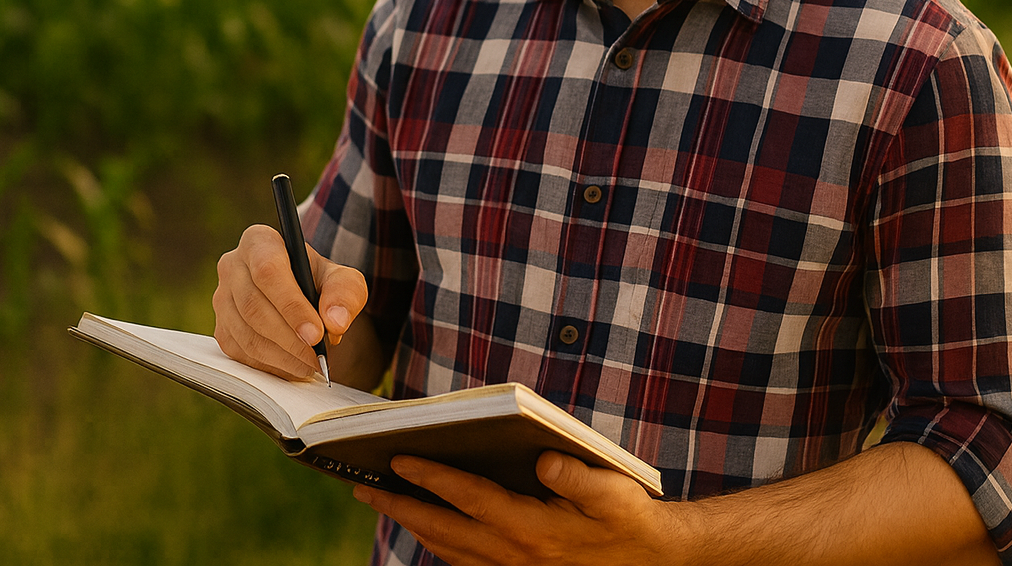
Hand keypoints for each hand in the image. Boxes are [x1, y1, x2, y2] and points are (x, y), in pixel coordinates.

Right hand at [213, 222, 367, 379]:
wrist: (302, 295)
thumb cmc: (320, 282)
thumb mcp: (342, 279)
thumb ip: (345, 293)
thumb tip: (335, 322)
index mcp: (259, 241)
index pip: (267, 271)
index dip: (291, 305)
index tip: (316, 334)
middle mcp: (232, 266)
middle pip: (254, 306)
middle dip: (289, 338)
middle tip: (317, 357)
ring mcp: (222, 299)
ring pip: (246, 334)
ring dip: (281, 356)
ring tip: (311, 364)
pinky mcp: (222, 329)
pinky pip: (241, 353)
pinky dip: (270, 366)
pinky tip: (294, 366)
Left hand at [352, 453, 682, 565]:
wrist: (651, 562)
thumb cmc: (630, 520)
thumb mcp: (615, 493)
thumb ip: (580, 475)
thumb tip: (542, 457)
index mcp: (533, 527)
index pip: (469, 497)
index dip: (430, 476)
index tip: (397, 456)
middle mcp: (514, 553)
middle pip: (441, 528)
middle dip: (398, 505)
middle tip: (359, 484)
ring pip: (445, 548)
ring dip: (410, 524)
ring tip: (379, 499)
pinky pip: (462, 562)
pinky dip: (436, 543)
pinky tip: (423, 527)